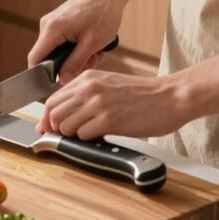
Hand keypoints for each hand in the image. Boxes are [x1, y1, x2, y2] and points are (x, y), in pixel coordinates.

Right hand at [28, 0, 126, 81]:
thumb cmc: (103, 13)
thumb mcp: (92, 43)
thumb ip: (75, 64)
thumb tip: (62, 80)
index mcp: (52, 29)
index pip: (35, 59)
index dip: (39, 77)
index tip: (51, 89)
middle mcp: (48, 24)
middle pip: (48, 57)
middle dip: (68, 66)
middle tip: (91, 61)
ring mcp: (54, 22)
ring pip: (58, 51)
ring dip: (76, 57)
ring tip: (96, 52)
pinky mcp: (61, 21)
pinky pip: (63, 42)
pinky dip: (77, 48)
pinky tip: (93, 45)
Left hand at [37, 69, 182, 139]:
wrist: (171, 97)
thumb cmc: (143, 95)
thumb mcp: (109, 85)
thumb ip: (86, 96)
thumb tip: (63, 115)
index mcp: (88, 78)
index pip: (52, 99)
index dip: (48, 118)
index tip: (49, 129)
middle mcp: (89, 88)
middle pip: (53, 113)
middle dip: (55, 129)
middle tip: (67, 137)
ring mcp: (98, 104)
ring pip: (64, 126)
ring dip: (72, 136)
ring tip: (88, 135)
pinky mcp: (109, 120)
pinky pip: (83, 136)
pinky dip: (88, 141)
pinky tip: (101, 137)